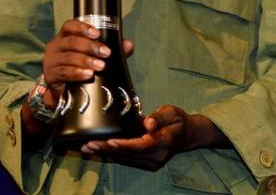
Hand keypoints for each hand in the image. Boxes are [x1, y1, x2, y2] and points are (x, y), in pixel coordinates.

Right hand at [41, 19, 132, 105]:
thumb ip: (111, 50)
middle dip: (90, 47)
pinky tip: (88, 75)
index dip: (82, 28)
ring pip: (68, 58)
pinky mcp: (50, 75)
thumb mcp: (94, 57)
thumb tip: (128, 45)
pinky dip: (77, 73)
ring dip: (86, 61)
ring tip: (100, 66)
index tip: (97, 34)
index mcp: (64, 37)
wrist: (64, 93)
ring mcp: (50, 61)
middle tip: (106, 53)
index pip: (69, 26)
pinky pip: (64, 72)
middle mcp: (55, 46)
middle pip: (71, 42)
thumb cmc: (79, 69)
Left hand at [79, 105, 225, 170]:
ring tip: (88, 148)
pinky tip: (98, 150)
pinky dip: (112, 154)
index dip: (124, 144)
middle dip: (107, 149)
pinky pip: (127, 158)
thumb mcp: (172, 112)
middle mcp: (156, 155)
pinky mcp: (146, 162)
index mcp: (163, 141)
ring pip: (125, 158)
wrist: (187, 135)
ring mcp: (151, 161)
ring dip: (106, 153)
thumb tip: (148, 123)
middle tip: (89, 145)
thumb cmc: (178, 120)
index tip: (109, 141)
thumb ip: (159, 117)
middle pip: (128, 154)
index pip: (141, 145)